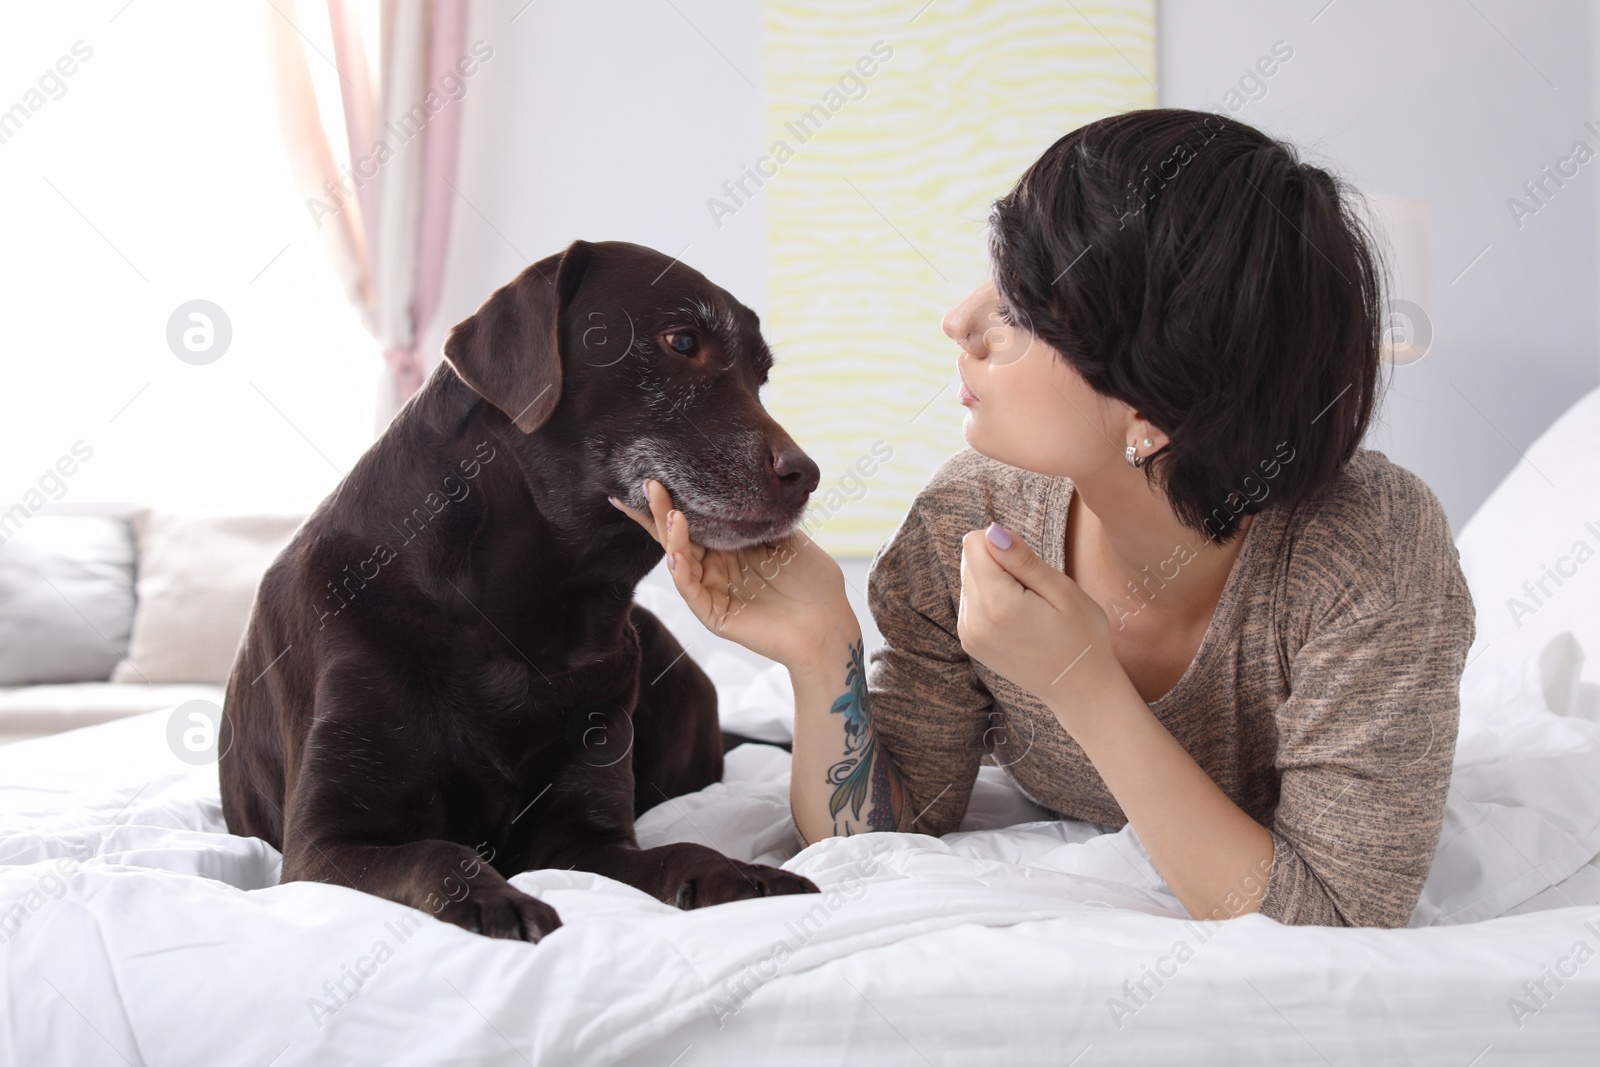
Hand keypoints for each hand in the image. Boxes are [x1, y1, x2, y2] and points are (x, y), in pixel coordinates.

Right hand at [610, 479, 856, 669]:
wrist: (828, 623)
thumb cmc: (814, 583)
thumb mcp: (789, 537)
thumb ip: (763, 516)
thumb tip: (745, 482)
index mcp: (731, 548)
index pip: (696, 521)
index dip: (675, 501)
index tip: (657, 475)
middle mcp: (716, 567)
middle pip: (678, 536)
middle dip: (661, 510)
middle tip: (648, 484)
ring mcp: (713, 590)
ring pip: (680, 560)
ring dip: (671, 536)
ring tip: (670, 512)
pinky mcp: (714, 614)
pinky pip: (691, 590)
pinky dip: (681, 572)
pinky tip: (677, 554)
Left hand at [957, 521, 1126, 725]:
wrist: (1080, 689)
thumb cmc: (1082, 637)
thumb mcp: (1062, 591)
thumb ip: (1023, 560)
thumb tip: (992, 532)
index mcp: (996, 604)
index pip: (974, 542)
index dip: (1005, 545)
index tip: (1031, 568)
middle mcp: (973, 620)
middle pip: (970, 560)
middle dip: (1000, 564)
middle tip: (1034, 592)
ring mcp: (969, 634)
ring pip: (970, 580)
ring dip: (996, 584)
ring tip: (1029, 609)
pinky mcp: (971, 643)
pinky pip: (972, 603)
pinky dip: (992, 601)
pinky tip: (1019, 620)